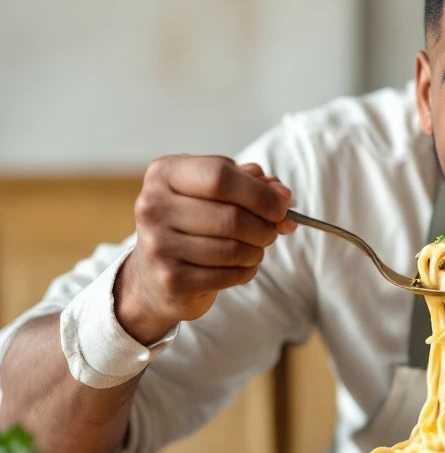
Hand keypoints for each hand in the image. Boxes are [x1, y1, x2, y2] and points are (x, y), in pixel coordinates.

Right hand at [115, 156, 296, 343]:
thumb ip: (253, 185)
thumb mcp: (218, 193)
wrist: (153, 275)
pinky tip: (239, 267)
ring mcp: (158, 244)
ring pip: (233, 249)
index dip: (260, 193)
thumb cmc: (194, 224)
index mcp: (165, 173)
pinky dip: (246, 272)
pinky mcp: (170, 279)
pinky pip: (228, 275)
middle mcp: (153, 206)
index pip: (221, 175)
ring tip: (254, 249)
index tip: (281, 206)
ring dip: (257, 251)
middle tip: (271, 232)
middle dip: (264, 227)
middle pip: (231, 216)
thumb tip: (282, 196)